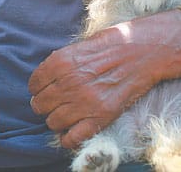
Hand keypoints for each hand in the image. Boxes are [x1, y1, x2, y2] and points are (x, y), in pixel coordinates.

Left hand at [27, 9, 180, 149]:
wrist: (146, 51)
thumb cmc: (116, 42)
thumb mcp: (82, 44)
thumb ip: (62, 61)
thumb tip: (47, 77)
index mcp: (62, 61)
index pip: (34, 84)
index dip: (38, 88)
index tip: (45, 89)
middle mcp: (69, 83)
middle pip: (39, 105)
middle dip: (44, 105)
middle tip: (54, 103)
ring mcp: (84, 101)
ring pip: (52, 122)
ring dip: (56, 120)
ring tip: (66, 114)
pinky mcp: (101, 116)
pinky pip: (72, 137)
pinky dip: (68, 138)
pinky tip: (71, 131)